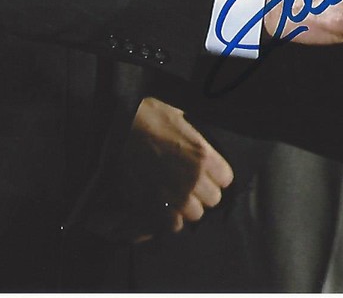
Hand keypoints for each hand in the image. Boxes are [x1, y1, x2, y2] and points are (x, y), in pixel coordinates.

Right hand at [82, 97, 233, 242]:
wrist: (116, 129)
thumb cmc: (148, 117)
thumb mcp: (181, 119)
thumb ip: (196, 139)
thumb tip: (200, 144)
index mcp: (203, 155)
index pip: (226, 179)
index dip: (217, 176)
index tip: (208, 173)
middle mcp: (193, 178)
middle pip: (213, 199)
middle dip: (203, 192)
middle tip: (190, 184)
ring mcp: (174, 195)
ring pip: (195, 214)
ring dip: (188, 206)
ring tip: (177, 196)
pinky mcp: (153, 206)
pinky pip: (173, 224)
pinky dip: (170, 218)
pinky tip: (165, 207)